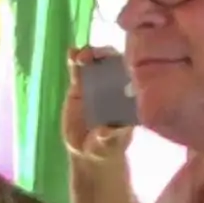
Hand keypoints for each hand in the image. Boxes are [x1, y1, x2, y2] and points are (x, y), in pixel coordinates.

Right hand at [63, 46, 133, 162]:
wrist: (86, 150)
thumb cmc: (104, 147)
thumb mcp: (106, 145)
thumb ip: (108, 137)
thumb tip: (107, 131)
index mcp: (129, 96)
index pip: (133, 75)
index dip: (127, 65)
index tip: (120, 63)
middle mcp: (116, 85)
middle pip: (115, 63)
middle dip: (107, 56)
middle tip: (94, 57)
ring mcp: (97, 83)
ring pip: (96, 62)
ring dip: (90, 54)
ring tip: (80, 56)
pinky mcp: (79, 85)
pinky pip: (78, 70)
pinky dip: (74, 60)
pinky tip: (70, 53)